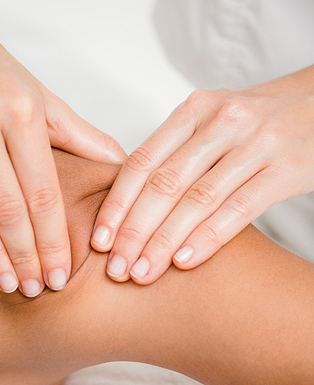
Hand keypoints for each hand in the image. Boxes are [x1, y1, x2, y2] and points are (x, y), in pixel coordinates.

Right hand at [0, 19, 123, 295]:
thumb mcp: (37, 94)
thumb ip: (77, 134)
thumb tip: (120, 165)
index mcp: (20, 110)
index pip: (42, 193)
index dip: (53, 241)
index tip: (61, 275)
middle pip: (7, 208)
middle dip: (25, 257)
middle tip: (36, 290)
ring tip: (9, 284)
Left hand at [91, 67, 313, 283]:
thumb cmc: (254, 126)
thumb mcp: (211, 125)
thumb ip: (173, 156)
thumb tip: (124, 205)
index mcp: (193, 111)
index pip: (142, 162)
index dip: (116, 205)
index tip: (98, 241)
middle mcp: (221, 122)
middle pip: (164, 184)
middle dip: (134, 232)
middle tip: (115, 269)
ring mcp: (255, 144)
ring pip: (197, 200)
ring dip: (164, 242)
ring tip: (143, 273)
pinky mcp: (285, 168)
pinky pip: (239, 209)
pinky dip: (208, 238)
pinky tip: (185, 262)